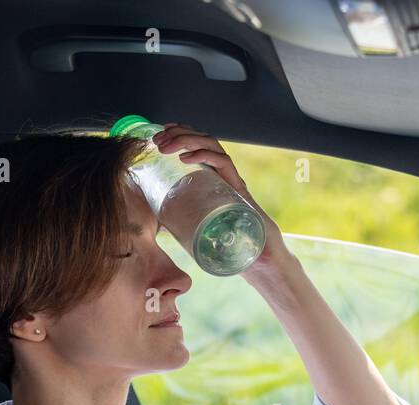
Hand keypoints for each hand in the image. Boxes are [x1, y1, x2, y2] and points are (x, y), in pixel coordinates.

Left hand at [150, 122, 288, 271]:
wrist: (260, 256)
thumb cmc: (233, 244)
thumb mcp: (200, 228)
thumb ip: (183, 223)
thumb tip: (158, 225)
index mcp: (214, 177)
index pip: (197, 144)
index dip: (178, 133)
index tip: (159, 133)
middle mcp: (224, 173)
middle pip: (202, 139)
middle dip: (177, 133)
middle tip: (157, 139)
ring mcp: (232, 179)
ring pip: (211, 144)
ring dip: (186, 140)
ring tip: (166, 146)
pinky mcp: (239, 188)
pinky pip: (222, 162)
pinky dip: (202, 156)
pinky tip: (184, 159)